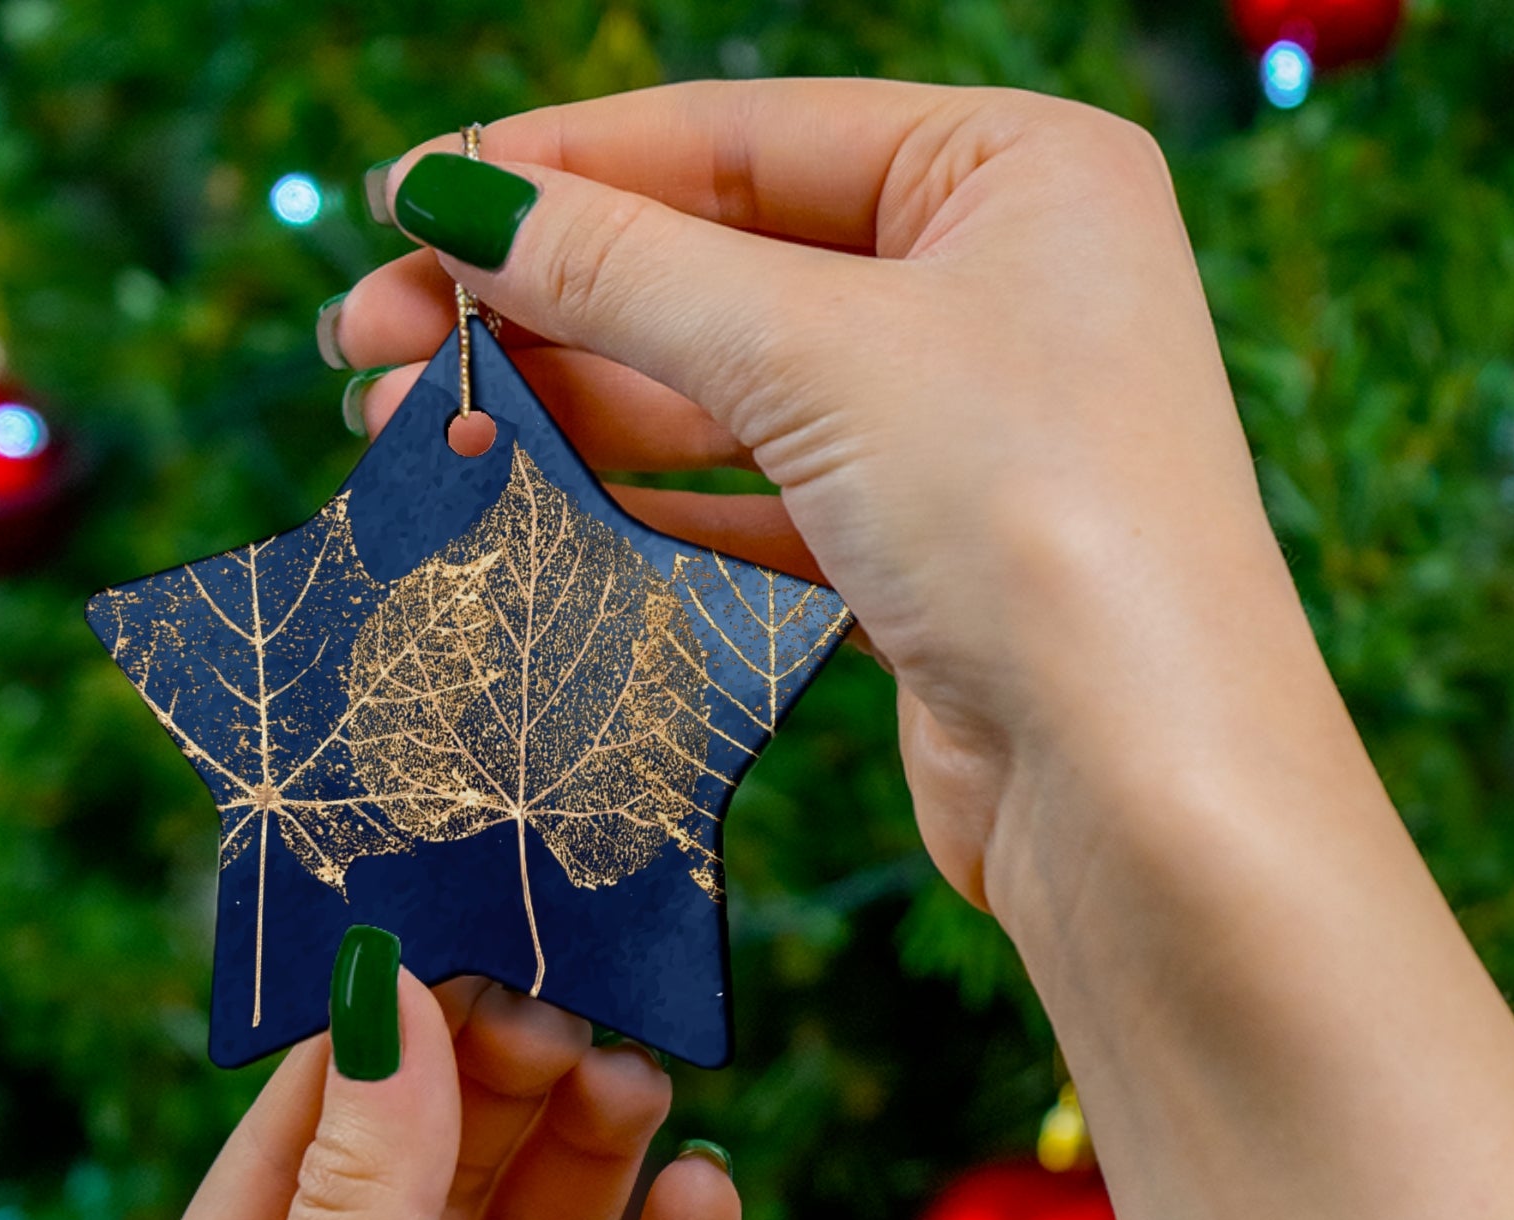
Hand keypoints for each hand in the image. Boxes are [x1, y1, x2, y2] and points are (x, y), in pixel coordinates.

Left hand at [94, 974, 737, 1219]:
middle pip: (433, 1188)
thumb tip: (383, 1004)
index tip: (451, 933)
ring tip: (642, 1073)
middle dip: (496, 1091)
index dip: (372, 1044)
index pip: (296, 1152)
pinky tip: (709, 1197)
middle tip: (572, 999)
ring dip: (590, 1162)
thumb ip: (356, 1210)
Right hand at [333, 81, 1513, 1219]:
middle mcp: (996, 285)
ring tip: (414, 427)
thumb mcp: (815, 355)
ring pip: (725, 392)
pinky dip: (643, 499)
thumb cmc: (1033, 520)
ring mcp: (962, 429)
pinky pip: (755, 499)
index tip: (401, 203)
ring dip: (570, 406)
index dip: (558, 168)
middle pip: (719, 264)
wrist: (1145, 790)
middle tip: (369, 344)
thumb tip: (452, 194)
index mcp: (1013, 171)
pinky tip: (528, 500)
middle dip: (540, 301)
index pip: (739, 136)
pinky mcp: (924, 556)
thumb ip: (624, 270)